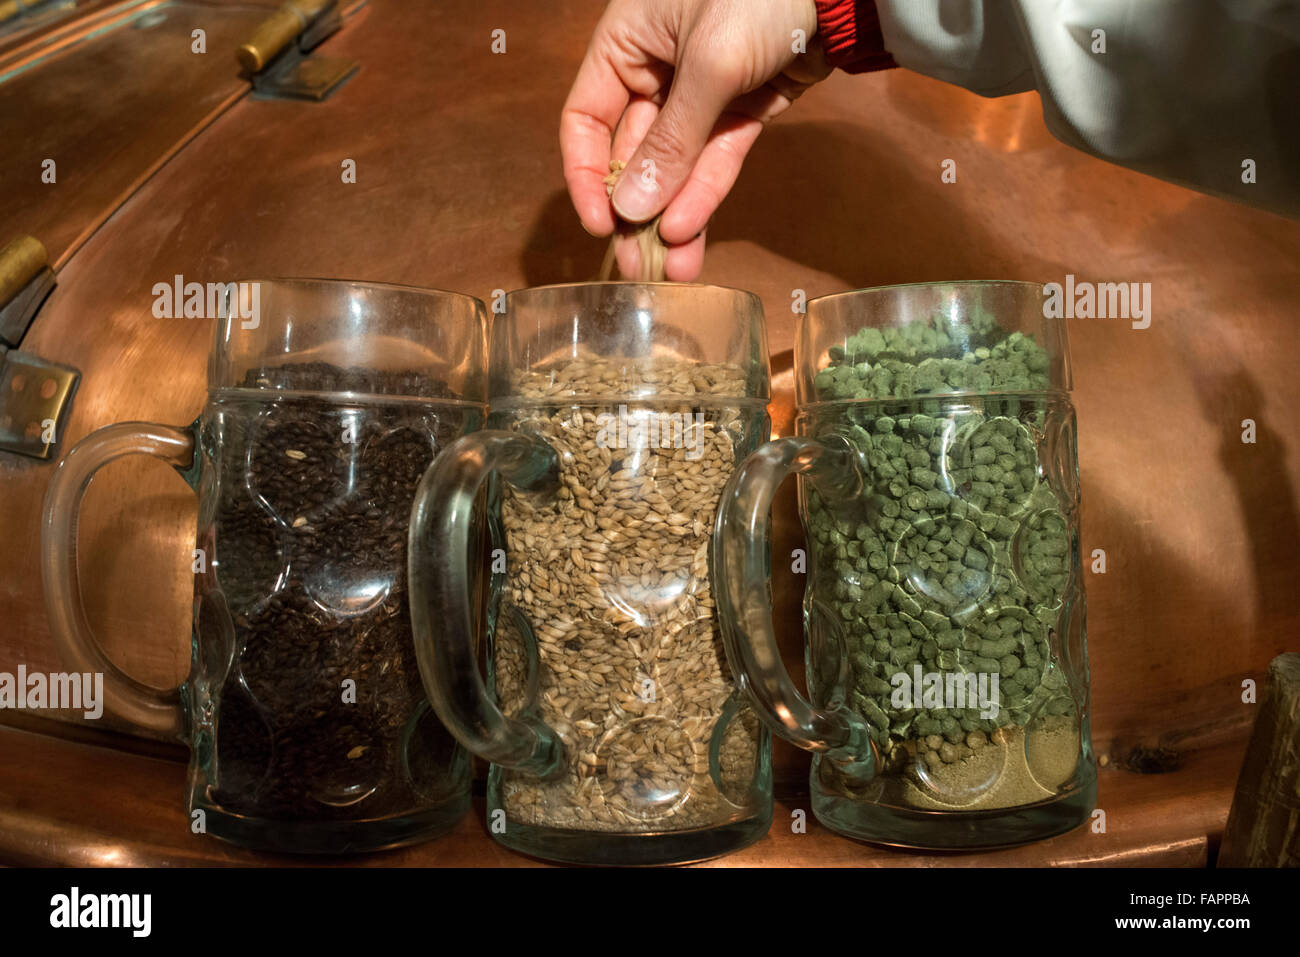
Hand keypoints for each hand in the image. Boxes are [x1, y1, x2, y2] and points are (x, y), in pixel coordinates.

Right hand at [561, 0, 828, 279]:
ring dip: (673, 217)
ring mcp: (700, 94)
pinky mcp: (742, 111)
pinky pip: (716, 160)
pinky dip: (706, 196)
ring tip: (672, 271)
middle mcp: (655, 71)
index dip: (587, 175)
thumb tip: (631, 209)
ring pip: (677, 167)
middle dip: (636, 212)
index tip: (600, 225)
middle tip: (636, 269)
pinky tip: (692, 236)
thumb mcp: (708, 64)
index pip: (586, 119)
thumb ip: (671, 140)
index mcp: (625, 44)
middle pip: (632, 153)